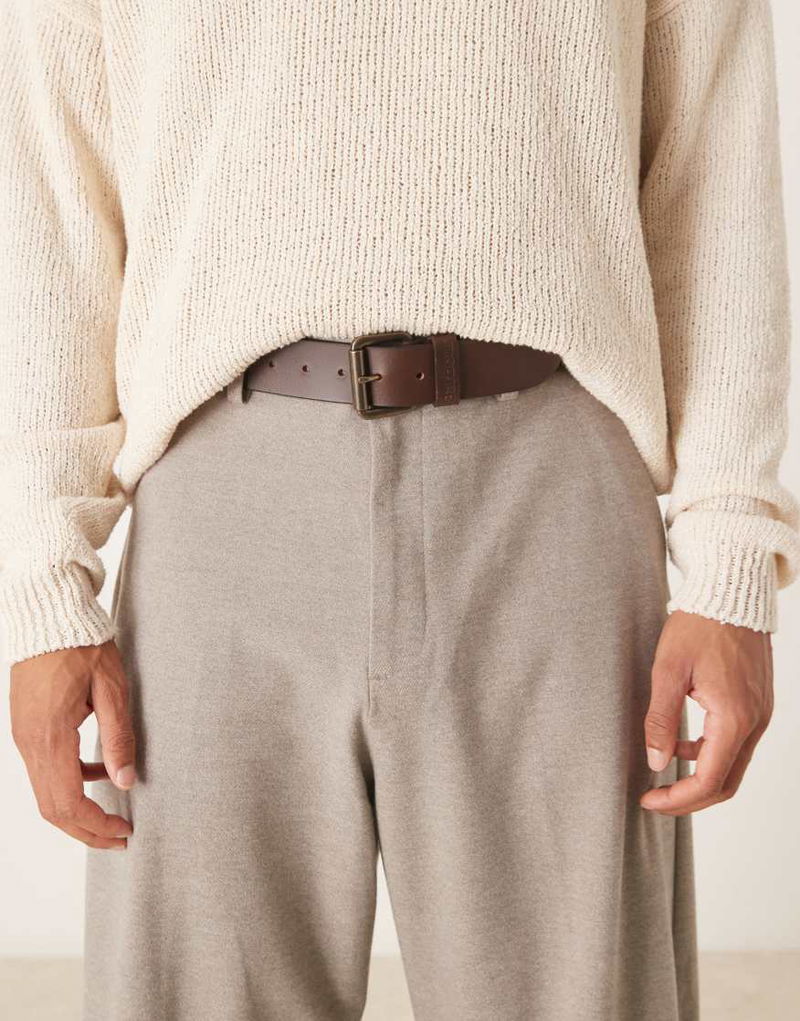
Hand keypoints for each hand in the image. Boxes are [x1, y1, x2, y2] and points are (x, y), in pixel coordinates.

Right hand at [10, 640, 135, 848]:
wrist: (49, 617)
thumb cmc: (83, 646)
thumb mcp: (112, 688)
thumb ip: (118, 737)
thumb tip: (126, 782)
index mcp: (51, 737)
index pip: (68, 803)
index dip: (96, 826)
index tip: (124, 832)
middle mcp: (30, 744)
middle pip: (52, 809)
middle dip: (86, 830)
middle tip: (120, 838)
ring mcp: (24, 738)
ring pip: (45, 793)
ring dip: (77, 811)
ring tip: (114, 814)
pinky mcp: (27, 730)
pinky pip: (45, 770)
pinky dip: (69, 783)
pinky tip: (99, 771)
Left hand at [640, 610, 772, 815]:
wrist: (731, 594)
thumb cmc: (698, 625)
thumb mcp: (667, 670)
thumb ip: (660, 720)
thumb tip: (656, 763)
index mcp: (734, 717)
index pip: (709, 780)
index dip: (677, 799)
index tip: (648, 800)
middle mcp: (755, 722)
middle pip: (726, 783)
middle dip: (689, 798)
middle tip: (655, 799)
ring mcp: (761, 715)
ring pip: (733, 766)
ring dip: (700, 777)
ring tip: (663, 775)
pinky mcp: (758, 706)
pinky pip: (737, 745)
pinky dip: (711, 755)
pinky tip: (682, 744)